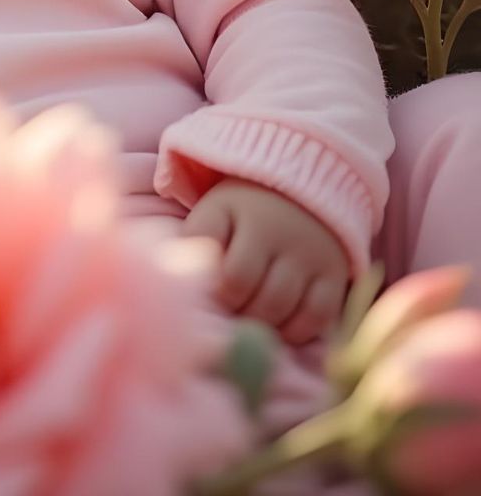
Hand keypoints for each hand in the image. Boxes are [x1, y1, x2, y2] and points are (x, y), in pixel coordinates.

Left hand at [182, 179, 349, 345]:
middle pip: (265, 300)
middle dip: (243, 314)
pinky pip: (319, 318)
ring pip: (290, 311)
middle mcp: (288, 239)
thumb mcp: (216, 210)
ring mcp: (315, 259)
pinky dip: (297, 331)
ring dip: (266, 326)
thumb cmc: (244, 208)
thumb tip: (186, 274)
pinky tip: (279, 326)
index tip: (214, 296)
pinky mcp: (336, 276)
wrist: (298, 188)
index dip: (221, 296)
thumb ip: (199, 237)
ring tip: (250, 319)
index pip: (235, 276)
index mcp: (251, 220)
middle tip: (233, 312)